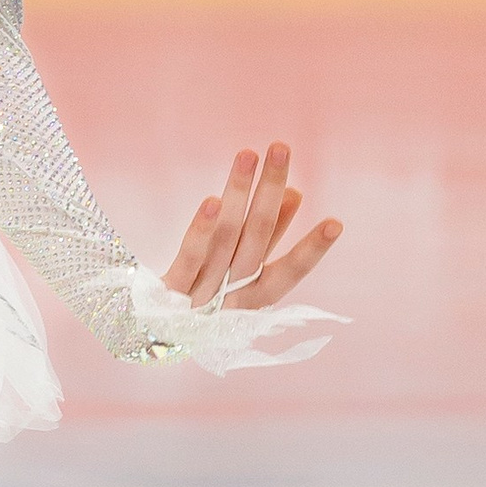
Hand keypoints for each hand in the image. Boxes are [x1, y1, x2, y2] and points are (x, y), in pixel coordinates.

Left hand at [164, 142, 341, 310]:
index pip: (288, 273)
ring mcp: (200, 296)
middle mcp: (231, 298)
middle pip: (256, 240)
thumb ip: (265, 239)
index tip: (336, 223)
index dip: (311, 250)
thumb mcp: (238, 274)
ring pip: (225, 240)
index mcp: (253, 299)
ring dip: (239, 194)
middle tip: (281, 148)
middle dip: (270, 192)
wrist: (149, 338)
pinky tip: (213, 200)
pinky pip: (188, 260)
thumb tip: (295, 192)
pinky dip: (201, 231)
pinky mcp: (169, 295)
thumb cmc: (203, 302)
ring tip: (249, 155)